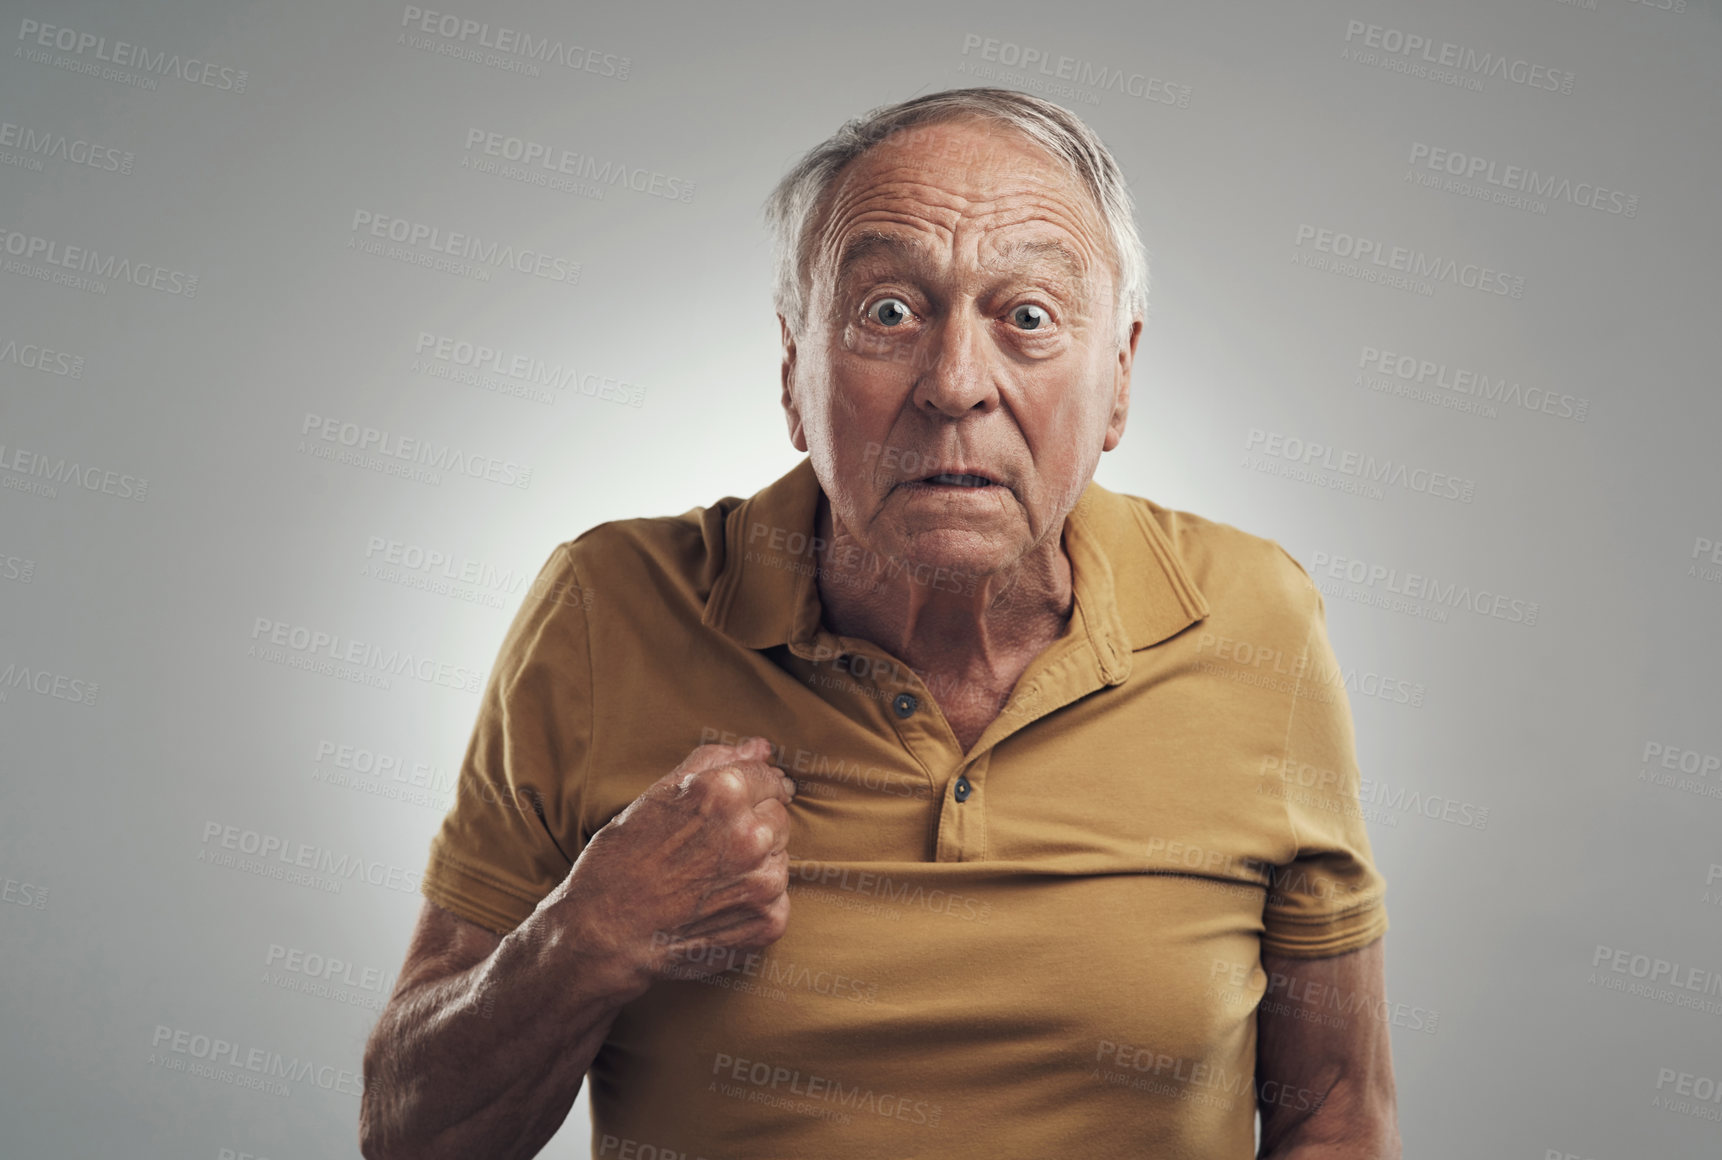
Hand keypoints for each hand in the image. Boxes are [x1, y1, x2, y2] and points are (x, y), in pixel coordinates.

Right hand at [556, 736, 796, 994]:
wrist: (603, 936)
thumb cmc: (620, 861)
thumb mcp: (656, 797)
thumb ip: (713, 762)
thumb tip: (760, 747)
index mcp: (723, 793)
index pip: (768, 778)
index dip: (752, 790)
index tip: (738, 806)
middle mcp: (750, 835)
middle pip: (778, 818)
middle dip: (752, 827)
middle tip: (709, 851)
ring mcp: (764, 882)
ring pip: (779, 858)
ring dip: (756, 865)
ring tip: (707, 880)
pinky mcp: (769, 921)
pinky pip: (778, 899)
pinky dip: (754, 903)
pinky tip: (714, 906)